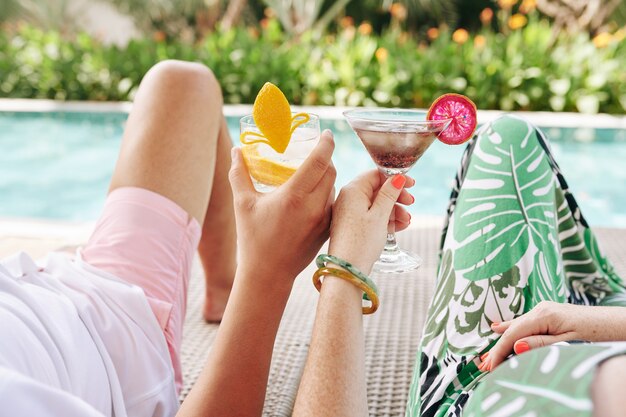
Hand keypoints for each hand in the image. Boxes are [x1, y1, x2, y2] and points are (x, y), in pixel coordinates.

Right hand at [229, 130, 335, 288]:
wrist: (268, 274)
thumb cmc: (252, 239)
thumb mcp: (243, 203)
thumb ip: (239, 173)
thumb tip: (237, 150)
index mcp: (294, 196)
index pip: (319, 161)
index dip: (326, 143)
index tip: (327, 133)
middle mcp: (314, 206)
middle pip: (330, 171)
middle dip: (326, 158)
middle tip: (316, 151)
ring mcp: (323, 220)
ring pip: (334, 187)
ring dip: (327, 176)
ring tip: (312, 174)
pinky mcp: (327, 230)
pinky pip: (333, 204)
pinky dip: (327, 193)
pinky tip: (313, 195)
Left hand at [328, 170, 414, 273]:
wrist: (347, 269)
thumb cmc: (362, 241)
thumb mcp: (380, 215)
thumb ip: (389, 194)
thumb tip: (397, 177)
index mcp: (352, 190)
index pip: (376, 175)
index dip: (395, 178)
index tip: (411, 185)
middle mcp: (348, 199)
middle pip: (377, 190)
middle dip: (396, 197)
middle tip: (411, 203)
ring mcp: (349, 213)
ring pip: (376, 205)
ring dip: (394, 210)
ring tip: (407, 221)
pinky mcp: (351, 226)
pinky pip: (371, 217)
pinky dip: (385, 220)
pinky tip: (399, 227)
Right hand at [482, 301, 625, 370]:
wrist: (613, 322)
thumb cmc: (595, 333)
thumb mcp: (567, 342)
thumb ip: (540, 344)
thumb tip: (515, 346)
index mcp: (544, 315)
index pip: (514, 334)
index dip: (500, 350)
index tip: (491, 366)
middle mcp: (540, 309)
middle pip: (512, 330)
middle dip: (498, 348)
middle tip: (485, 365)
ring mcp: (543, 309)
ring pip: (517, 326)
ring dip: (503, 341)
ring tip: (488, 355)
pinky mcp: (547, 313)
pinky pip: (524, 322)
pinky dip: (511, 328)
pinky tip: (497, 327)